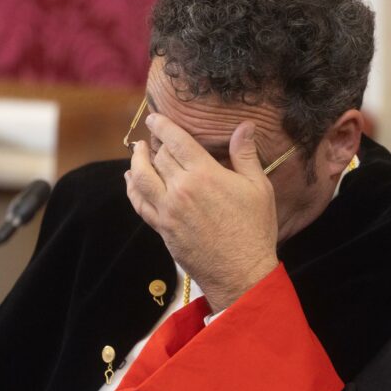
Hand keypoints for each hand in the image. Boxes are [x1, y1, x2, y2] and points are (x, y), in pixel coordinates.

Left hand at [124, 113, 278, 311]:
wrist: (241, 273)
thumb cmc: (255, 229)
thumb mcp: (259, 188)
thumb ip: (246, 154)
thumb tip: (245, 126)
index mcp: (204, 175)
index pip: (176, 141)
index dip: (163, 125)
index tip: (155, 117)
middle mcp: (181, 190)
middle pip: (159, 157)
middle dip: (156, 143)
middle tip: (155, 136)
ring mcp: (168, 211)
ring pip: (141, 178)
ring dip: (136, 161)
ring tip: (137, 152)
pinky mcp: (163, 229)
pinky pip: (140, 204)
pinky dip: (132, 189)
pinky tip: (131, 181)